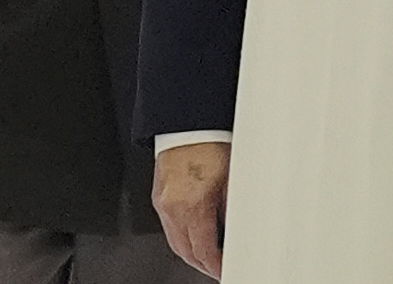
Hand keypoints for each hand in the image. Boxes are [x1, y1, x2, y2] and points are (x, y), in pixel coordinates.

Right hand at [154, 141, 229, 279]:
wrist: (188, 123)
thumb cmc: (211, 143)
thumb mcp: (230, 180)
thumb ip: (230, 209)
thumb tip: (235, 230)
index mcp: (193, 205)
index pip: (203, 249)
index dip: (215, 265)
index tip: (224, 269)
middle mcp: (173, 207)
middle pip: (185, 251)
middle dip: (202, 263)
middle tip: (217, 267)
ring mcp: (162, 203)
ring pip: (175, 241)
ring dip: (191, 252)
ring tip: (208, 256)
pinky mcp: (158, 196)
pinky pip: (169, 227)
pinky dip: (182, 236)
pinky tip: (193, 234)